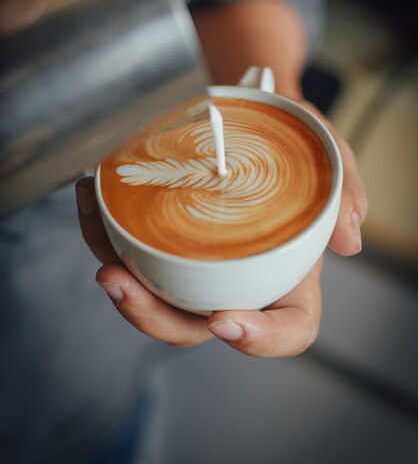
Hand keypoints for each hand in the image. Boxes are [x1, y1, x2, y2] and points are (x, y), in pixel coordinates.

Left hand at [76, 115, 366, 356]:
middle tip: (119, 281)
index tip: (224, 319)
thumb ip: (347, 191)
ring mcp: (194, 263)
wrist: (258, 123)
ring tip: (95, 237)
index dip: (259, 340)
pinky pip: (128, 246)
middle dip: (152, 316)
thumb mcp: (332, 160)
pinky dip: (101, 226)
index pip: (286, 329)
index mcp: (287, 276)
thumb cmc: (298, 150)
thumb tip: (349, 241)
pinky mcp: (161, 237)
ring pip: (152, 295)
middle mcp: (236, 280)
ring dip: (116, 278)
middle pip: (195, 326)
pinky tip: (90, 192)